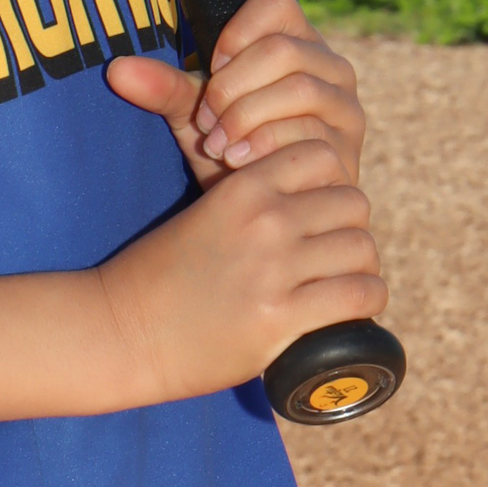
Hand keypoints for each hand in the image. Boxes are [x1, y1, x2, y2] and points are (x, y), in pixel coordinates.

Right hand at [98, 135, 385, 404]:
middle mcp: (265, 221)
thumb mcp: (201, 213)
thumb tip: (299, 197)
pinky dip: (366, 300)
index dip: (327, 182)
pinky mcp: (281, 318)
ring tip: (342, 282)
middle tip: (332, 253)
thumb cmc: (158, 274)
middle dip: (347, 226)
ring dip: (359, 266)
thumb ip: (246, 199)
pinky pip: (360, 294)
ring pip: (362, 248)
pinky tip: (351, 307)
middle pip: (352, 202)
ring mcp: (275, 269)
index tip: (317, 210)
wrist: (121, 330)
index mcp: (243, 188)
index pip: (322, 157)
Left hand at [106, 0, 366, 187]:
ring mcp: (345, 106)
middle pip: (282, 50)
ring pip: (300, 89)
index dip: (235, 34)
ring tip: (218, 146)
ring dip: (247, 118)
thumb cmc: (229, 152)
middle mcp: (330, 67)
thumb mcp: (194, 115)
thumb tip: (116, 70)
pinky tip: (238, 164)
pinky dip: (267, 146)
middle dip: (233, 88)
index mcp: (295, 41)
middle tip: (206, 122)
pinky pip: (313, 132)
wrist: (263, 210)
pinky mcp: (348, 147)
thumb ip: (163, 89)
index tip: (210, 70)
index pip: (275, 3)